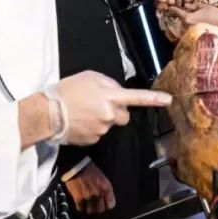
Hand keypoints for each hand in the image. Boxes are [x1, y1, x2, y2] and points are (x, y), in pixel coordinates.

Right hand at [54, 71, 171, 145]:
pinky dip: (92, 128)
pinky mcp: (94, 141)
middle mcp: (110, 115)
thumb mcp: (90, 77)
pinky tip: (80, 122)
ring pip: (110, 125)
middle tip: (98, 104)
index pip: (137, 98)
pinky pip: (99, 133)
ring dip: (102, 119)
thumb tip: (117, 92)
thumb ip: (108, 84)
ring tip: (83, 112)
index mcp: (111, 97)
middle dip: (116, 111)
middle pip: (124, 116)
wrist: (48, 114)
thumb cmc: (67, 91)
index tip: (169, 100)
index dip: (154, 99)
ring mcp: (103, 130)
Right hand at [64, 161, 115, 213]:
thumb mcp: (102, 177)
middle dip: (98, 207)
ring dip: (89, 208)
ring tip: (87, 204)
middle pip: (100, 210)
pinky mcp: (78, 198)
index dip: (107, 205)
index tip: (104, 204)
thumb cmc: (90, 169)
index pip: (111, 204)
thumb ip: (104, 189)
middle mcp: (99, 193)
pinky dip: (80, 206)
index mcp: (106, 187)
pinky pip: (80, 208)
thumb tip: (105, 199)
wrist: (76, 164)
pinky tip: (80, 202)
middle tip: (95, 204)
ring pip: (90, 211)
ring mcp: (88, 197)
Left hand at [165, 1, 217, 28]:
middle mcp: (186, 26)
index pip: (177, 11)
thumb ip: (194, 6)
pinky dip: (191, 25)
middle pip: (181, 18)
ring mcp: (190, 32)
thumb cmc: (215, 16)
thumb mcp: (204, 7)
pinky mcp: (195, 36)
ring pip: (185, 24)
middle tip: (183, 8)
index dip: (173, 8)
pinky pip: (190, 29)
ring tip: (192, 15)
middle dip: (181, 13)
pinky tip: (196, 21)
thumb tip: (186, 5)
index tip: (170, 6)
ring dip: (186, 19)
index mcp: (187, 18)